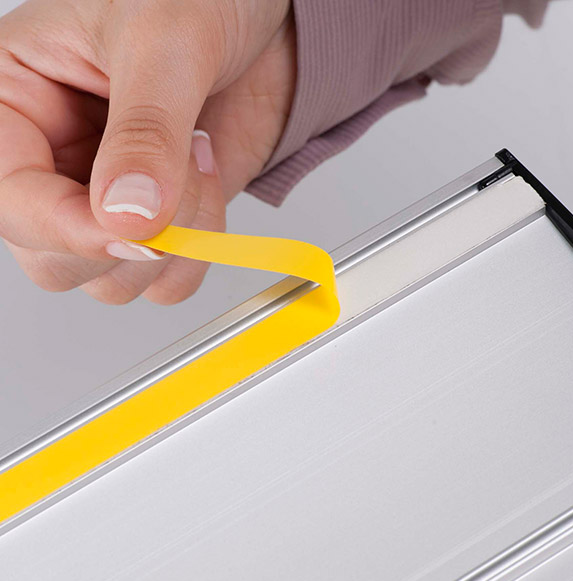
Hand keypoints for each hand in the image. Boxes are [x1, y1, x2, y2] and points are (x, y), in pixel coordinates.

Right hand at [0, 0, 294, 303]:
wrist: (265, 22)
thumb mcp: (163, 42)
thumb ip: (144, 132)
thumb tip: (126, 216)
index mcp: (16, 104)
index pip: (10, 202)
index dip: (68, 229)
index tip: (133, 226)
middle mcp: (55, 164)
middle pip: (55, 262)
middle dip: (127, 240)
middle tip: (176, 173)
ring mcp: (110, 202)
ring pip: (113, 281)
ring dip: (173, 240)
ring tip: (196, 158)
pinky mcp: (161, 223)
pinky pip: (166, 281)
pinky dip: (198, 252)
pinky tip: (207, 186)